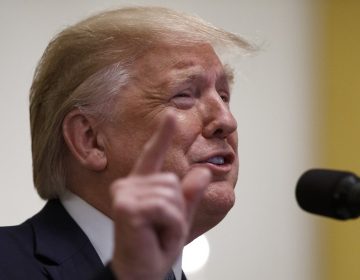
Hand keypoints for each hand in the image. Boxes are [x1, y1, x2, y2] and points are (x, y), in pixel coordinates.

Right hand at [110, 113, 210, 279]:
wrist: (141, 272)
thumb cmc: (155, 246)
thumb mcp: (179, 217)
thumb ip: (189, 195)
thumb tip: (202, 172)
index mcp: (141, 185)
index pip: (152, 155)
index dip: (162, 135)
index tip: (171, 115)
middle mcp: (128, 185)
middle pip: (173, 180)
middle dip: (178, 209)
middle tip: (162, 228)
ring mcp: (125, 194)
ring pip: (172, 193)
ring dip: (175, 219)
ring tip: (159, 233)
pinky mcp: (127, 206)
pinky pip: (167, 207)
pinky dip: (171, 226)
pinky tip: (156, 235)